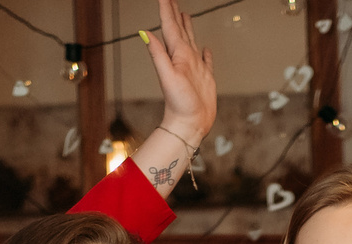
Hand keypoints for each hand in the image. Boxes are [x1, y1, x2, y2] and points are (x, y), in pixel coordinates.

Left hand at [142, 0, 215, 150]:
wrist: (190, 124)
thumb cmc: (179, 104)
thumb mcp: (168, 76)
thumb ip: (158, 53)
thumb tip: (145, 33)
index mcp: (177, 55)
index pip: (170, 27)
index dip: (167, 10)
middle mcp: (185, 58)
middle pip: (179, 30)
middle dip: (174, 13)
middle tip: (171, 0)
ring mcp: (195, 67)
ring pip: (191, 41)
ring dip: (187, 27)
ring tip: (185, 14)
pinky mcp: (206, 78)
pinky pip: (206, 60)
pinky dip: (205, 52)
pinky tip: (205, 48)